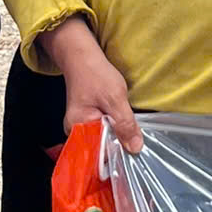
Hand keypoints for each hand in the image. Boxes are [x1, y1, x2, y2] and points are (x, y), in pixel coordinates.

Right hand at [41, 14, 142, 152]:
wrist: (81, 57)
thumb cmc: (95, 74)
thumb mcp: (115, 99)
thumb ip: (125, 125)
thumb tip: (135, 148)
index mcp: (78, 128)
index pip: (99, 153)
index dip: (118, 155)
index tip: (134, 154)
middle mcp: (75, 132)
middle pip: (101, 148)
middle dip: (119, 146)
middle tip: (136, 143)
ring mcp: (80, 126)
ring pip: (103, 140)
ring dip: (118, 137)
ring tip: (131, 135)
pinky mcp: (87, 120)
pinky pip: (102, 131)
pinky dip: (114, 129)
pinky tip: (122, 126)